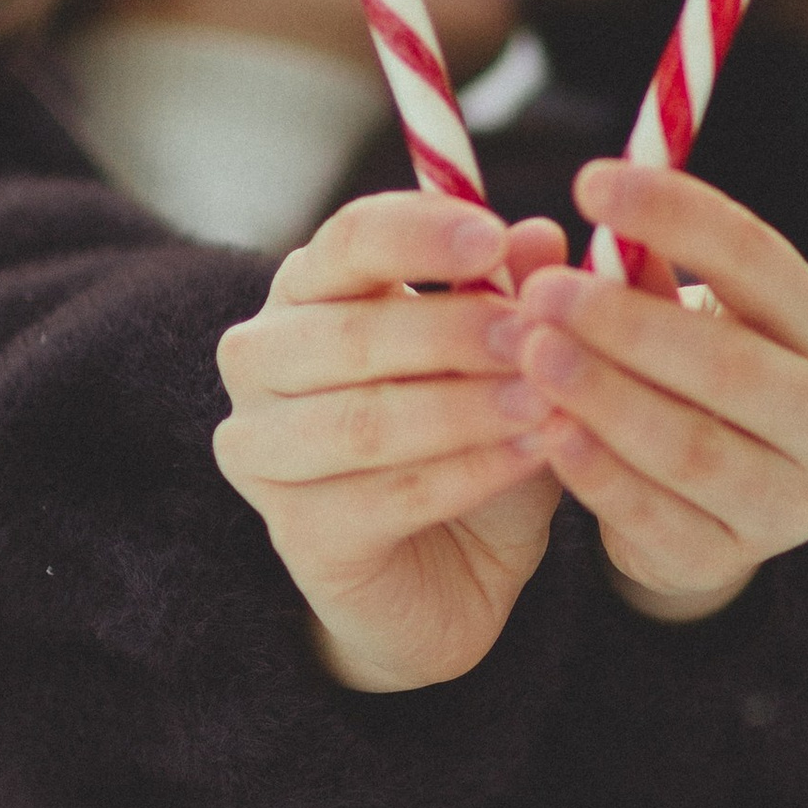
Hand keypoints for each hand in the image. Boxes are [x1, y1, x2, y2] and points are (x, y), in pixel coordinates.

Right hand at [213, 192, 569, 691]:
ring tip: (545, 403)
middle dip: (453, 333)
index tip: (492, 237)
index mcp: (309, 290)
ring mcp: (263, 448)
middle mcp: (263, 359)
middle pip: (350, 333)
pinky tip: (529, 457)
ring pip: (364, 420)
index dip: (417, 234)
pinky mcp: (295, 531)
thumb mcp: (509, 362)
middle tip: (536, 338)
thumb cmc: (474, 439)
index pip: (346, 241)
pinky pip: (385, 496)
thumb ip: (516, 298)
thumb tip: (539, 237)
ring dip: (464, 409)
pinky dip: (466, 474)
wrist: (458, 573)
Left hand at [507, 160, 807, 623]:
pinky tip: (550, 436)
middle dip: (629, 326)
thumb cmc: (676, 373)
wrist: (700, 501)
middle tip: (542, 294)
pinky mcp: (738, 558)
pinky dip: (602, 475)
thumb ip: (613, 273)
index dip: (678, 215)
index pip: (759, 260)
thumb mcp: (658, 311)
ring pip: (696, 448)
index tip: (588, 179)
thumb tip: (533, 233)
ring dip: (607, 399)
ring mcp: (794, 497)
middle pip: (734, 366)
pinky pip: (663, 518)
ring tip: (531, 358)